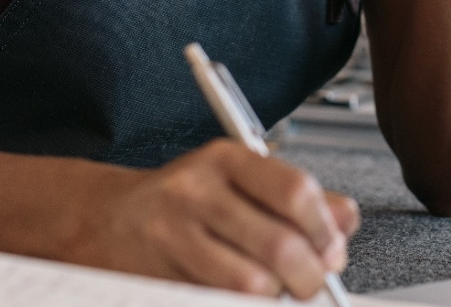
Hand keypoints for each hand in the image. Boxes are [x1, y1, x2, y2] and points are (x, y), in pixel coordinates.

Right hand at [76, 140, 359, 297]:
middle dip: (308, 276)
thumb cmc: (182, 200)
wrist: (103, 219)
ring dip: (273, 297)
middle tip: (310, 284)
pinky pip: (215, 299)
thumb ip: (296, 198)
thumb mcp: (238, 181)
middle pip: (278, 244)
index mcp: (225, 159)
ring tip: (270, 290)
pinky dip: (239, 304)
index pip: (294, 190)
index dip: (324, 228)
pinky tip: (238, 295)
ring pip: (250, 284)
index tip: (333, 250)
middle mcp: (196, 191)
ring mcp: (171, 235)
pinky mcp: (155, 276)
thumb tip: (346, 220)